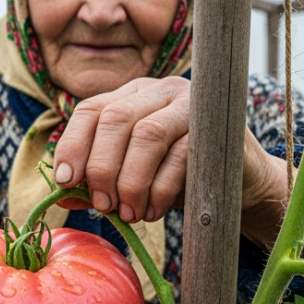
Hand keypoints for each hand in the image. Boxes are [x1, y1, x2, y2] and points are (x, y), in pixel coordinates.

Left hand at [51, 76, 303, 246]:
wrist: (240, 185)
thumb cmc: (181, 179)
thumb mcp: (134, 179)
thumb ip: (100, 183)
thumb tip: (63, 198)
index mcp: (133, 96)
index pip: (92, 109)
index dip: (73, 144)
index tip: (66, 182)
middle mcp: (159, 90)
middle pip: (116, 118)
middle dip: (102, 167)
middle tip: (103, 205)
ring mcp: (191, 103)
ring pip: (148, 133)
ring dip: (131, 180)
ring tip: (129, 213)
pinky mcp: (217, 125)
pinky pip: (181, 154)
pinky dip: (160, 189)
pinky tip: (154, 211)